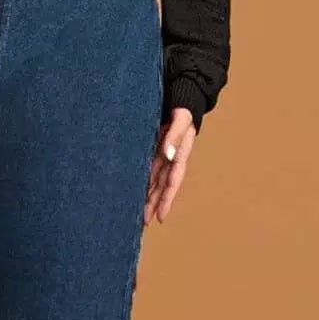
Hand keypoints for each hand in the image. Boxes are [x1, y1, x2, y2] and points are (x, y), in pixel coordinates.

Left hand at [144, 110, 195, 224]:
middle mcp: (171, 158)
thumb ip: (175, 135)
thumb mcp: (181, 119)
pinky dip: (143, 182)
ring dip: (149, 197)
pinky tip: (135, 192)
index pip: (172, 181)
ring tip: (140, 215)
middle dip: (155, 204)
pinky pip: (149, 169)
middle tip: (145, 223)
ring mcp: (163, 154)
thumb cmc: (183, 107)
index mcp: (180, 154)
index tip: (160, 216)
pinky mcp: (154, 148)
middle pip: (162, 186)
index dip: (167, 199)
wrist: (181, 96)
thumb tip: (168, 154)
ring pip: (155, 180)